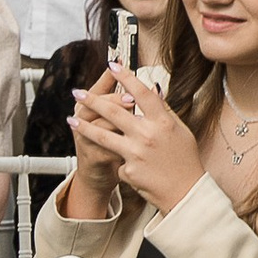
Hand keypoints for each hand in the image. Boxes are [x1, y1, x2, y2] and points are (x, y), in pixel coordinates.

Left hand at [81, 64, 203, 215]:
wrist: (186, 192)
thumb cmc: (184, 160)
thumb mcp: (180, 131)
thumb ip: (164, 111)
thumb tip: (153, 90)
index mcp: (163, 122)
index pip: (142, 93)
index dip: (126, 77)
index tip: (112, 66)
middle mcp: (148, 134)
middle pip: (113, 110)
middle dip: (92, 99)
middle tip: (77, 92)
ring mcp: (136, 153)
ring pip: (102, 134)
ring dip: (83, 126)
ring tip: (71, 119)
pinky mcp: (128, 170)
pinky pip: (117, 158)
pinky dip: (117, 158)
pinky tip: (127, 163)